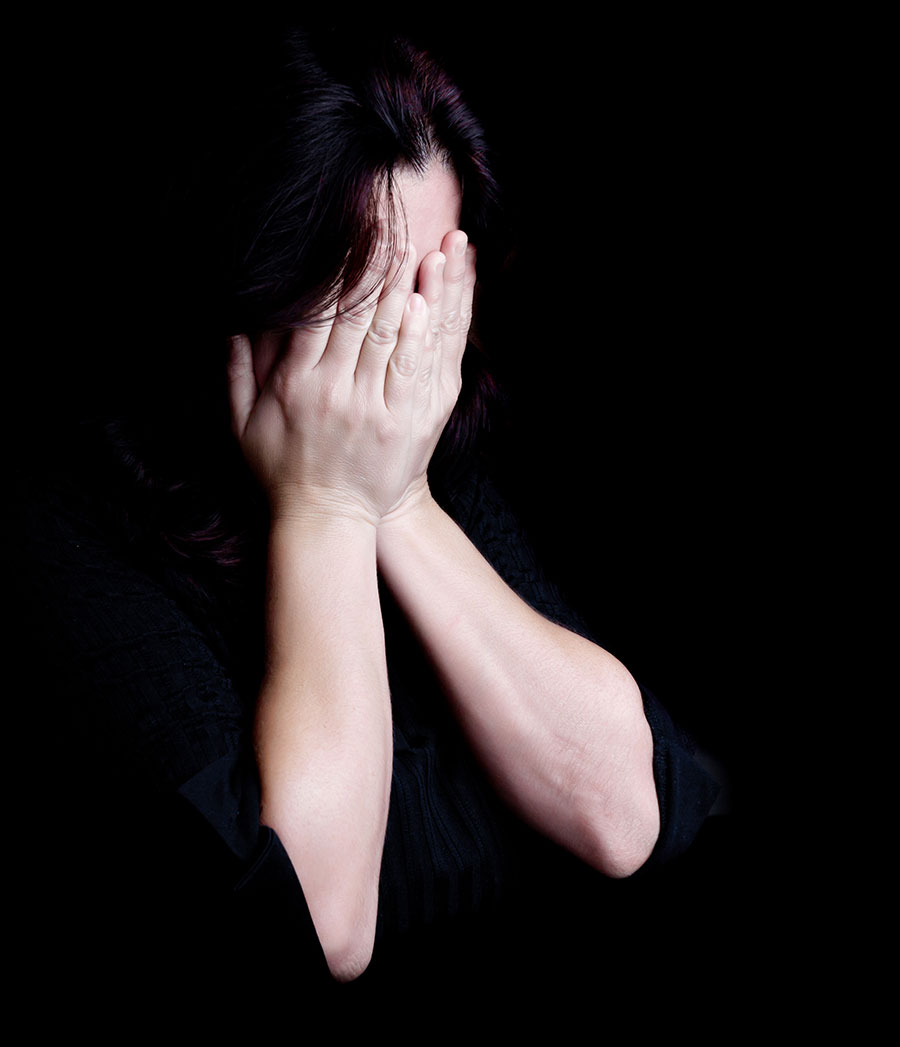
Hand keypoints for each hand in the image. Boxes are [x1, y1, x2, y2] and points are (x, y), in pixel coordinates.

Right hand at [228, 230, 475, 526]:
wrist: (326, 520)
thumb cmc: (280, 470)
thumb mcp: (242, 425)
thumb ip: (236, 373)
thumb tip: (233, 324)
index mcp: (294, 385)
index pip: (314, 316)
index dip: (331, 272)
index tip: (342, 236)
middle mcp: (333, 390)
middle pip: (354, 315)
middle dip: (372, 266)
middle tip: (386, 221)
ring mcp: (371, 406)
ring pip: (387, 334)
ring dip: (402, 287)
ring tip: (414, 244)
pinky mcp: (402, 422)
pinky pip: (411, 368)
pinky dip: (418, 332)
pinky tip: (426, 298)